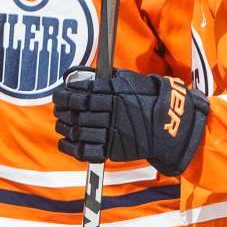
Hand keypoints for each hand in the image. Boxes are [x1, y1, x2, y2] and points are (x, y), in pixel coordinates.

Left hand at [52, 67, 208, 175]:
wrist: (167, 123)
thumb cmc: (145, 97)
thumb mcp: (127, 80)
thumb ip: (102, 79)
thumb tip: (76, 75)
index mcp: (114, 93)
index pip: (81, 93)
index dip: (65, 94)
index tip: (59, 94)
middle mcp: (112, 113)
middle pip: (76, 112)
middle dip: (62, 110)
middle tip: (59, 108)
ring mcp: (112, 132)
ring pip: (78, 131)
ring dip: (64, 127)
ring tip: (62, 123)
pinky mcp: (113, 149)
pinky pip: (85, 151)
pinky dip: (71, 147)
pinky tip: (66, 140)